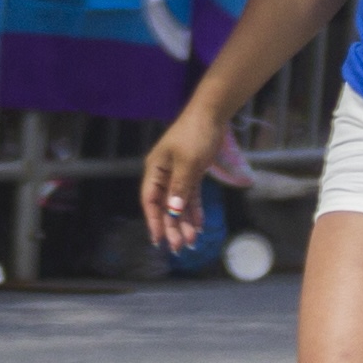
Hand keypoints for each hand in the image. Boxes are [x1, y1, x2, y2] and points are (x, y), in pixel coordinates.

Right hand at [140, 101, 229, 253]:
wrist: (211, 115)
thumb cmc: (194, 135)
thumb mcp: (187, 162)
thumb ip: (179, 188)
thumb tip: (172, 211)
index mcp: (155, 169)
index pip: (150, 200)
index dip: (153, 220)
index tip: (158, 239)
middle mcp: (164, 175)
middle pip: (165, 205)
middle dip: (172, 226)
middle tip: (179, 247)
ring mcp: (178, 175)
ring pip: (179, 203)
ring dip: (185, 222)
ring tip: (191, 241)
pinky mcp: (192, 174)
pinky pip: (191, 196)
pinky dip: (195, 210)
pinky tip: (199, 225)